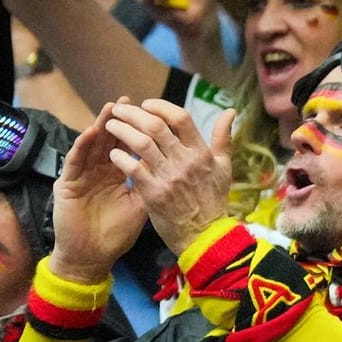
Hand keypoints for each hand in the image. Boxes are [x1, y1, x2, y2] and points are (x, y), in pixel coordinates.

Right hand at [51, 101, 150, 281]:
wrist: (91, 258)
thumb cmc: (115, 235)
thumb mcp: (141, 206)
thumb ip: (153, 184)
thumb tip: (176, 167)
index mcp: (116, 174)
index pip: (127, 147)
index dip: (138, 130)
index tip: (151, 114)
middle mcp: (98, 171)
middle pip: (109, 140)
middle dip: (120, 121)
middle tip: (129, 102)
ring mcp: (82, 176)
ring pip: (91, 145)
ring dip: (100, 126)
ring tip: (110, 108)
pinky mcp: (66, 184)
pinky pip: (74, 162)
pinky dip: (81, 147)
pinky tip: (90, 133)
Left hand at [105, 99, 234, 255]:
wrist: (205, 237)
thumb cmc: (213, 201)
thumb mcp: (224, 167)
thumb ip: (223, 137)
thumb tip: (230, 111)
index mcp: (201, 152)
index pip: (180, 118)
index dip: (160, 106)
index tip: (146, 104)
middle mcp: (185, 161)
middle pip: (156, 127)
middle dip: (133, 114)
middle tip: (119, 111)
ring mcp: (169, 177)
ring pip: (141, 144)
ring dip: (122, 131)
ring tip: (110, 126)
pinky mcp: (154, 194)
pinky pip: (133, 169)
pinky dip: (120, 158)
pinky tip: (113, 154)